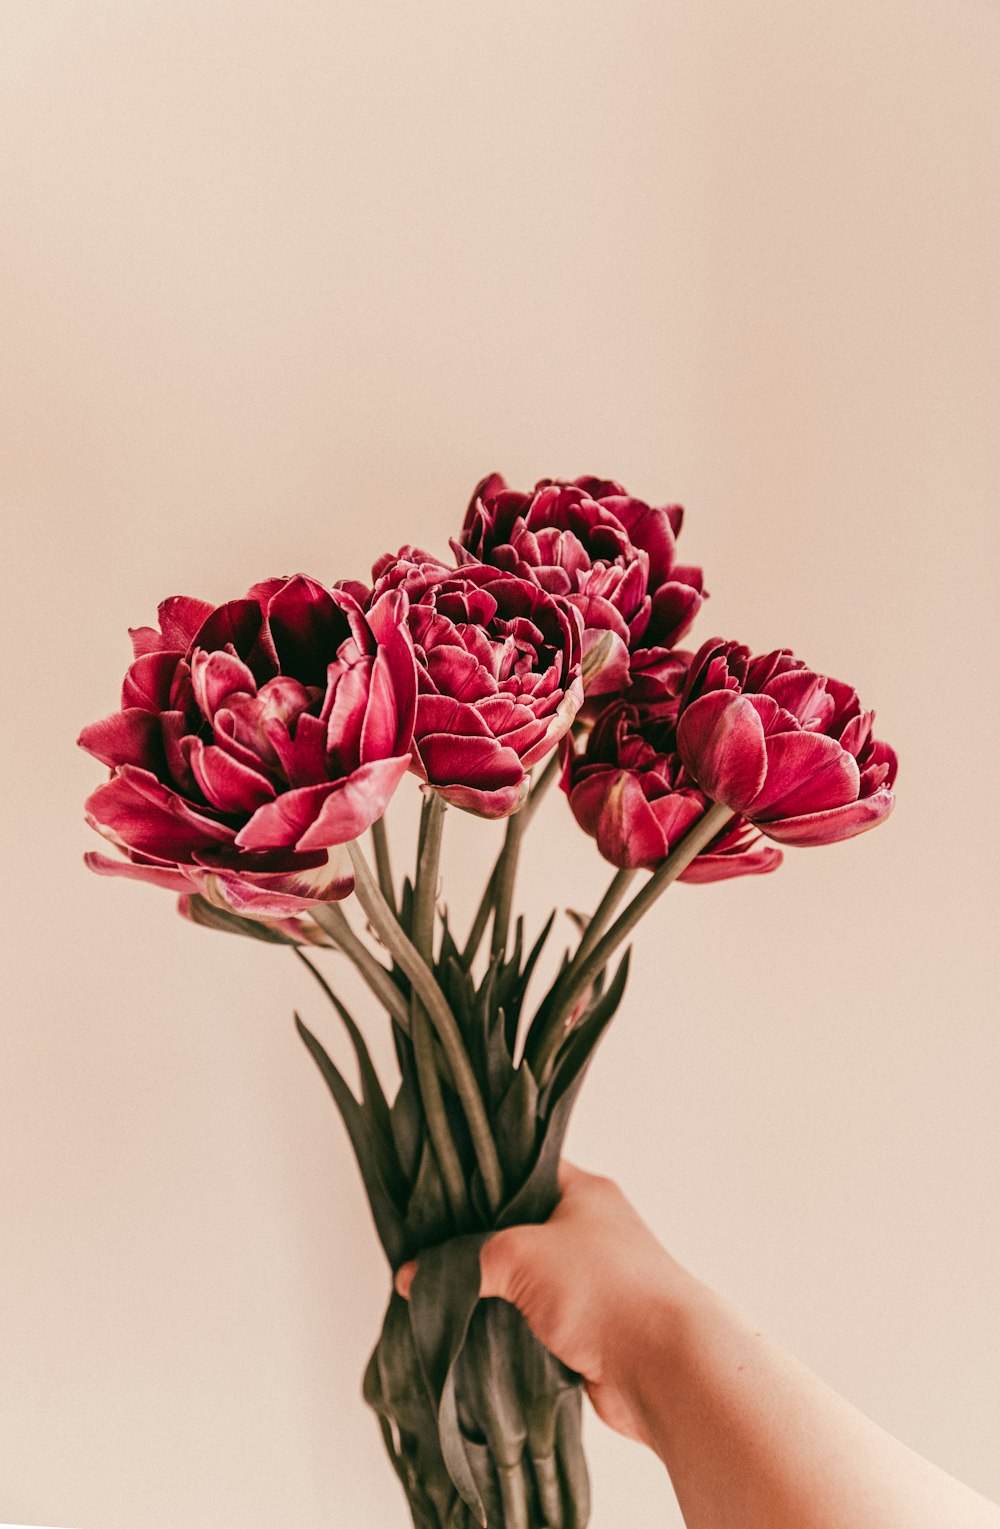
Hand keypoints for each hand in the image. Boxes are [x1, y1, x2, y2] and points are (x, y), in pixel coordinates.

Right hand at [395, 1159, 686, 1443]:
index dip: (479, 1179)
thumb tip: (415, 1275)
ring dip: (492, 1289)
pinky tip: (470, 1328)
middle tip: (426, 1247)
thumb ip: (465, 1260)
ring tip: (438, 1289)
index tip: (435, 1192)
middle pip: (519, 1226)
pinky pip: (534, 1318)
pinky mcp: (586, 1326)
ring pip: (525, 1276)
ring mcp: (589, 1280)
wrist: (664, 1366)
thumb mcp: (521, 1254)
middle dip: (477, 1241)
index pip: (523, 1168)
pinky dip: (508, 1324)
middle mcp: (589, 1229)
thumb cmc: (606, 1290)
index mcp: (584, 1191)